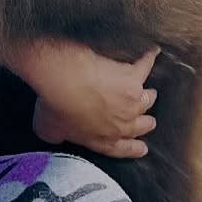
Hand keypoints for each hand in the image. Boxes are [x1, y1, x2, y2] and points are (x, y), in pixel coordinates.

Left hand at [11, 40, 158, 159]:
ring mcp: (132, 99)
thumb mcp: (48, 130)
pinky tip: (153, 52)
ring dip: (147, 96)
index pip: (124, 149)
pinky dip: (149, 58)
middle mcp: (123, 122)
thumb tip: (53, 135)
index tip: (143, 148)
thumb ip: (56, 136)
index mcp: (104, 140)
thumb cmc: (55, 106)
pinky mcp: (133, 76)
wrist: (64, 80)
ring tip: (150, 92)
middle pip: (143, 125)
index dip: (135, 148)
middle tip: (148, 119)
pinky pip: (146, 65)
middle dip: (145, 122)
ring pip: (148, 99)